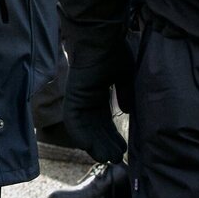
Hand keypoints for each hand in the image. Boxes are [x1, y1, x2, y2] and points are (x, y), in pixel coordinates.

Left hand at [60, 35, 130, 165]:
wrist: (101, 38)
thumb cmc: (113, 52)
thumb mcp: (124, 76)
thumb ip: (125, 94)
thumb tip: (126, 111)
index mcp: (97, 93)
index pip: (104, 120)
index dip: (112, 135)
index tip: (123, 148)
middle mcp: (86, 98)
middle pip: (95, 128)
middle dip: (105, 144)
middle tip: (117, 158)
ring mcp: (77, 98)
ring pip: (84, 128)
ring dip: (94, 144)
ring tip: (107, 158)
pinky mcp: (72, 97)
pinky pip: (73, 121)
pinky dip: (80, 135)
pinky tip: (90, 148)